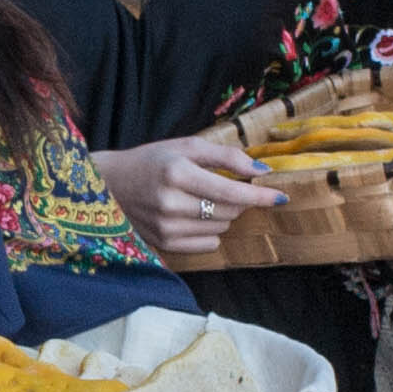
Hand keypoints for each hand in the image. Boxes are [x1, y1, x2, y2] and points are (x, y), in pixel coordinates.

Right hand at [103, 131, 284, 261]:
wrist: (110, 185)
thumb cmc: (152, 161)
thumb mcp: (186, 147)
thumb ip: (226, 155)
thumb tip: (262, 169)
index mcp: (176, 173)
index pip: (229, 190)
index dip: (259, 195)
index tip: (281, 197)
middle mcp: (170, 204)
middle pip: (229, 210)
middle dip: (239, 199)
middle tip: (226, 186)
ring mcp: (166, 228)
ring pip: (221, 227)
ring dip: (224, 213)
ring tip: (203, 198)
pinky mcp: (164, 244)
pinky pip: (208, 243)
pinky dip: (211, 230)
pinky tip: (194, 216)